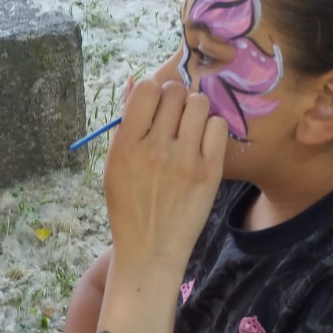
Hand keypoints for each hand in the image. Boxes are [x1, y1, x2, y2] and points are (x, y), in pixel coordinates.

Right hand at [103, 79, 226, 282]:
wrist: (150, 250)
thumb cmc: (128, 206)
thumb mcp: (114, 165)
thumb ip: (125, 124)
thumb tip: (136, 82)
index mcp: (126, 145)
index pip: (147, 90)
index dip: (153, 91)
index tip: (155, 104)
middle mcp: (155, 149)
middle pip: (175, 92)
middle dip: (175, 98)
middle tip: (174, 115)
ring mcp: (184, 161)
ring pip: (199, 104)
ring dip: (194, 109)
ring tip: (190, 127)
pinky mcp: (209, 172)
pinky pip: (219, 127)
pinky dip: (212, 129)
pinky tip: (203, 143)